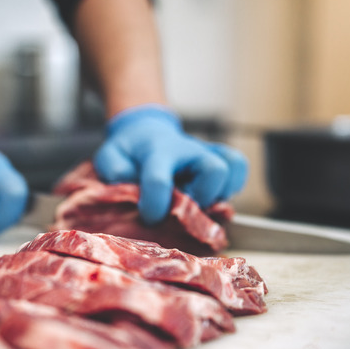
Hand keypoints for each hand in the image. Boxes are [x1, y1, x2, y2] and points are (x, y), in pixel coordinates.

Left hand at [93, 104, 246, 224]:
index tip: (150, 217)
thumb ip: (114, 171)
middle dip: (202, 198)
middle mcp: (188, 151)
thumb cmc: (129, 151)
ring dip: (221, 193)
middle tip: (185, 209)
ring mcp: (206, 153)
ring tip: (201, 203)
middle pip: (214, 170)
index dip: (155, 205)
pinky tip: (214, 196)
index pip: (159, 179)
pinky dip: (233, 185)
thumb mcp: (110, 156)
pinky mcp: (219, 158)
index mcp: (157, 152)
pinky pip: (239, 167)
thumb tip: (130, 185)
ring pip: (232, 168)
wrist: (145, 131)